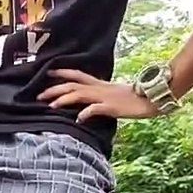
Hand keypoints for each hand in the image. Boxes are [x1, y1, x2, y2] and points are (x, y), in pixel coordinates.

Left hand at [38, 68, 158, 121]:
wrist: (153, 98)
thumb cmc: (136, 98)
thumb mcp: (115, 95)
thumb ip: (102, 96)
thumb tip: (89, 104)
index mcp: (100, 84)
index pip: (78, 75)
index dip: (62, 73)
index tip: (48, 72)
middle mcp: (100, 88)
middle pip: (73, 85)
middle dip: (55, 89)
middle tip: (39, 95)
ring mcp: (105, 97)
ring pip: (80, 95)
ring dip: (64, 99)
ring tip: (51, 105)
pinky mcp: (111, 107)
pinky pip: (95, 109)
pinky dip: (85, 113)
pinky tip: (77, 119)